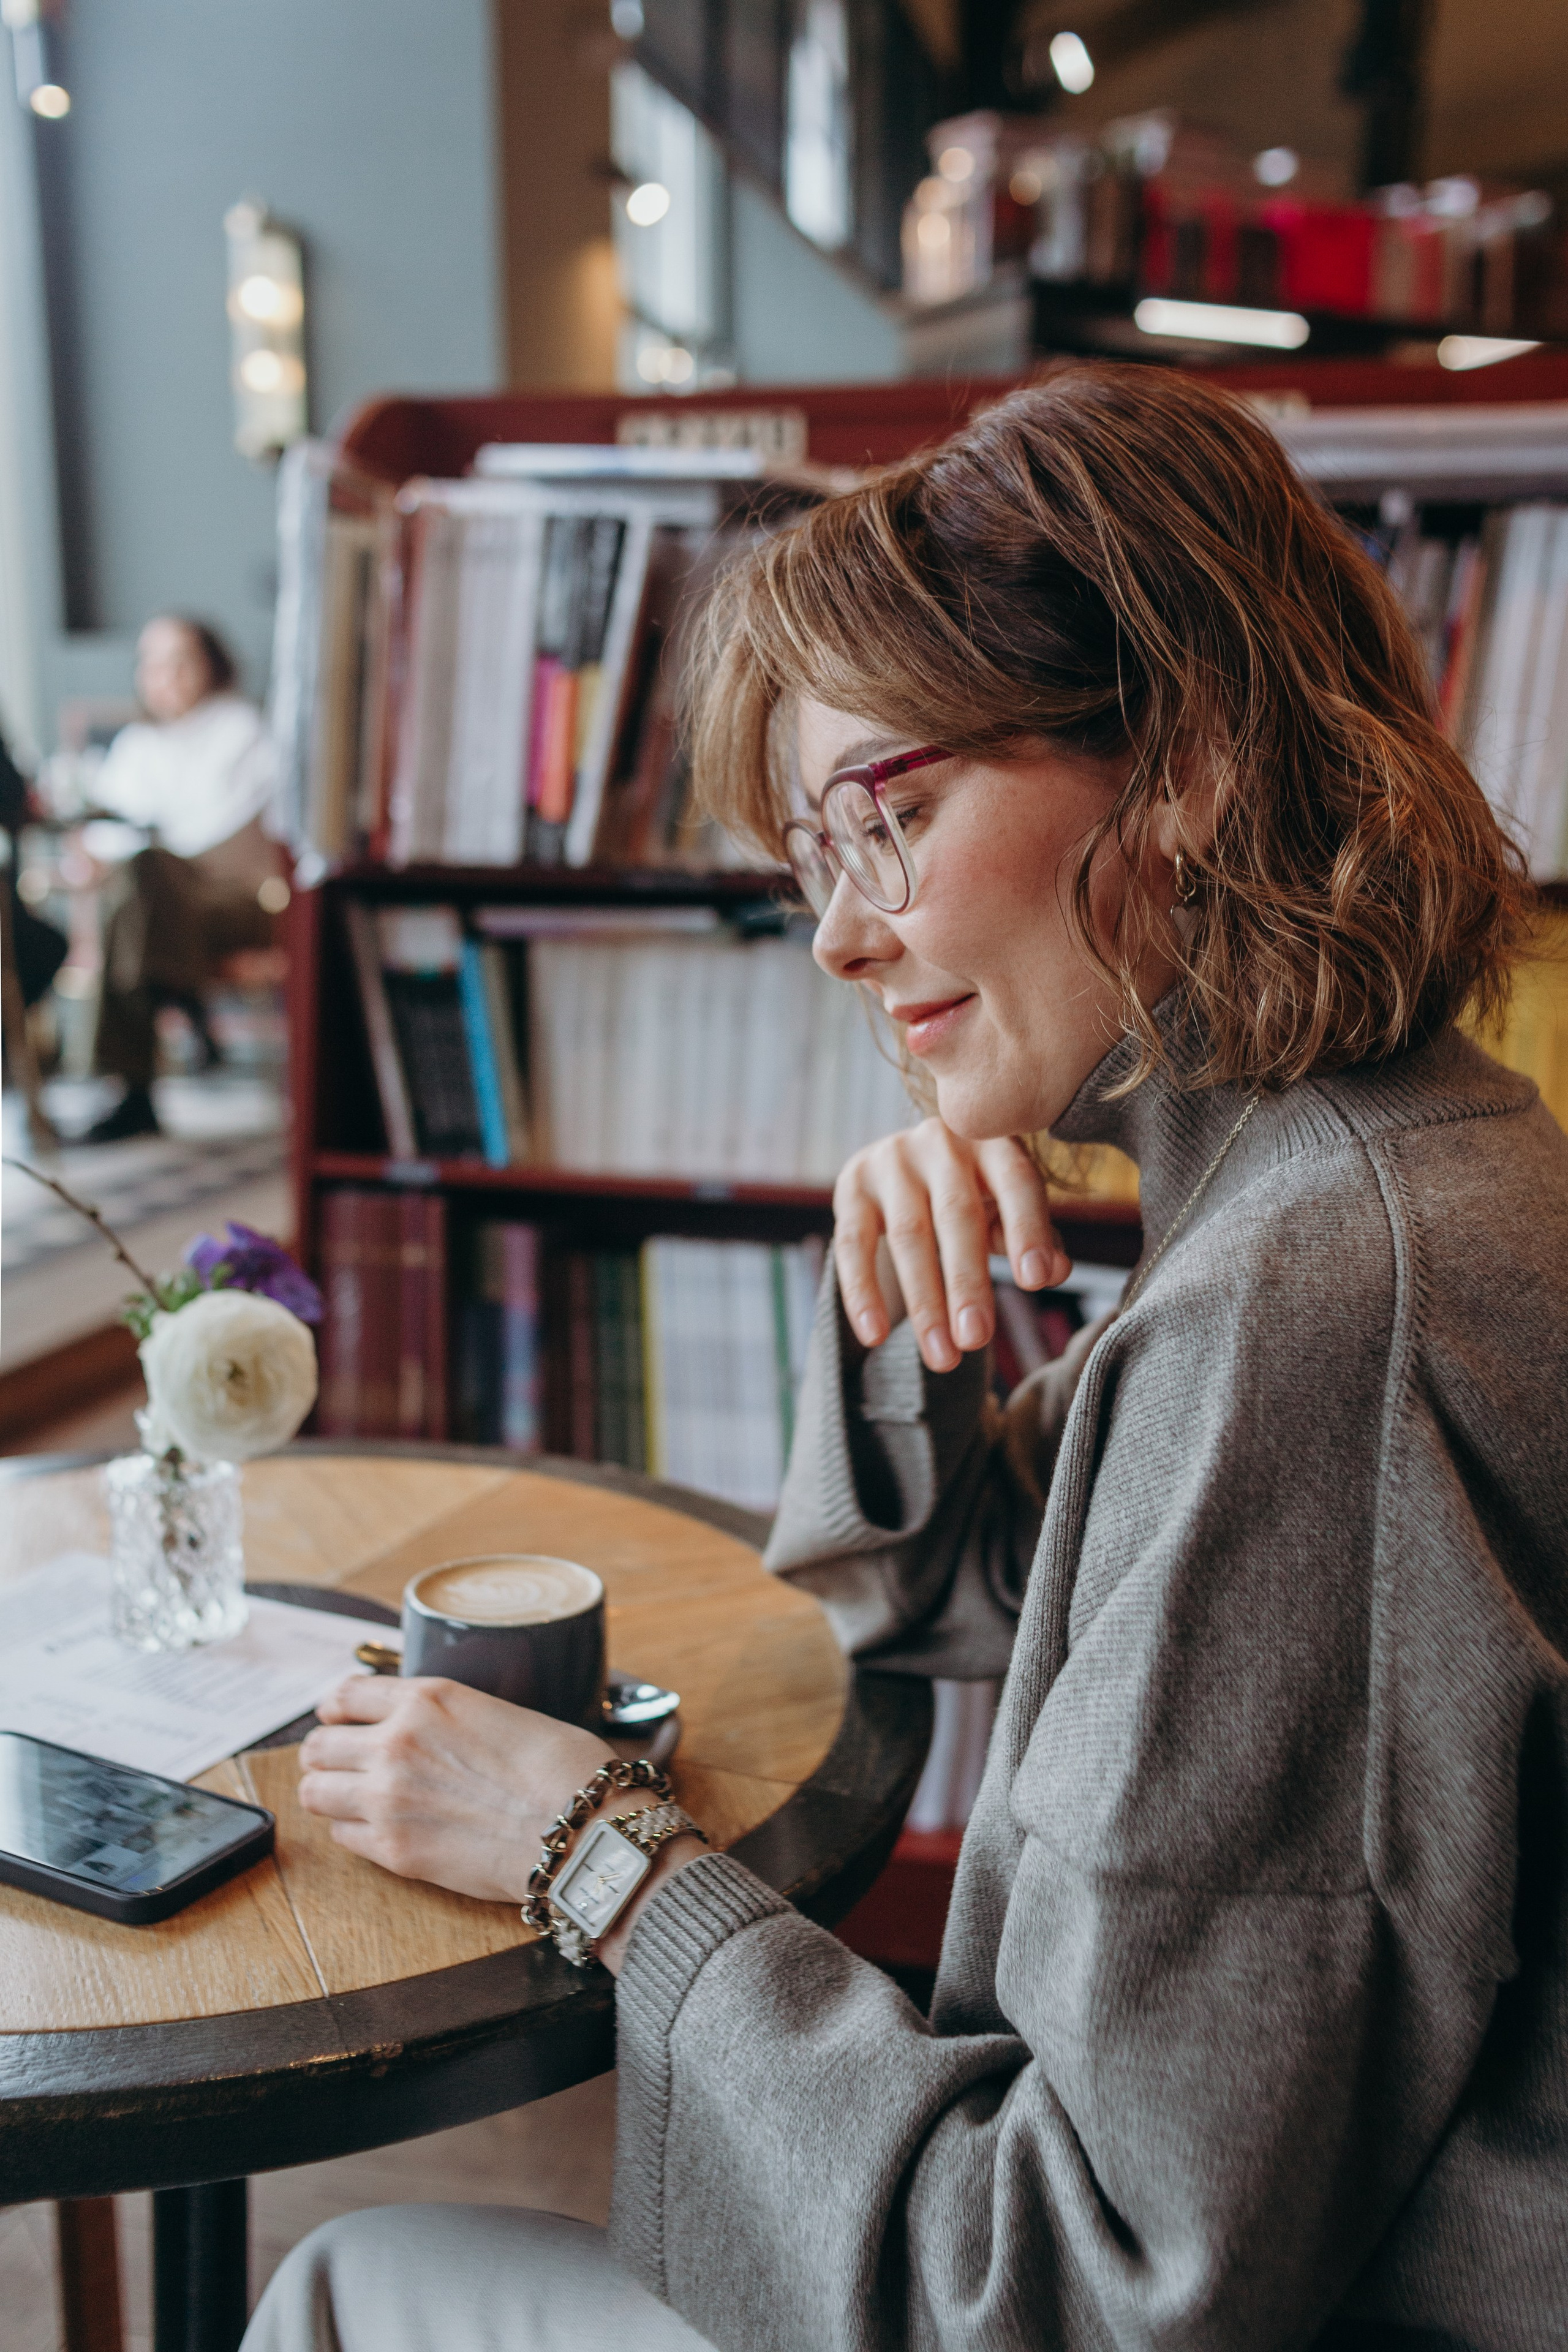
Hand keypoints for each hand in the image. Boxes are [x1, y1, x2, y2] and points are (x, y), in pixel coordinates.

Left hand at [298, 1675, 613, 1905]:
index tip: (338, 1718)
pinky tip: (381, 1831)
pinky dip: (354, 1832)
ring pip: (315, 1792)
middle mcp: (396, 1742)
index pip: (345, 1694)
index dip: (336, 1709)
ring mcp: (388, 1798)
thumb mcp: (500, 1712)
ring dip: (330, 1793)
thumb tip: (434, 1730)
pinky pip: (342, 1836)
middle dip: (327, 1754)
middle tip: (343, 1765)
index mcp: (427, 1699)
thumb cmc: (564, 1768)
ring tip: (352, 1799)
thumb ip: (449, 1717)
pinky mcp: (393, 1850)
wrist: (582, 1829)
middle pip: (316, 1746)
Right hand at [832, 1121, 1068, 1372]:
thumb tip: (1056, 1270)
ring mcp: (891, 1159)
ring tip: (942, 1356)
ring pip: (907, 1235)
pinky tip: (875, 1335)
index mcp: (993, 1140)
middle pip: (957, 1214)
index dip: (1027, 1230)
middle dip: (967, 1281)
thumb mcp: (1010, 1208)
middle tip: (976, 1340)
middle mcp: (941, 1142)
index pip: (1016, 1182)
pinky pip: (853, 1244)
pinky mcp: (852, 1184)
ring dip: (924, 1301)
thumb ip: (1036, 1237)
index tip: (1035, 1282)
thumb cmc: (977, 1193)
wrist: (909, 1164)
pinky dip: (862, 1292)